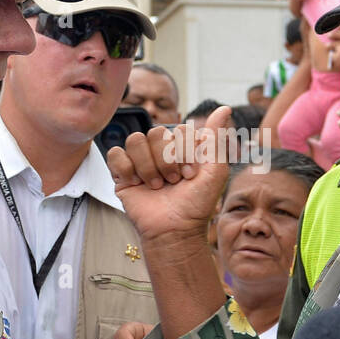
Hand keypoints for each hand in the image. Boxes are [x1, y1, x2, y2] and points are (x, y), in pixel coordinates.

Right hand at [106, 106, 233, 244]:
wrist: (174, 230)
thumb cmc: (197, 204)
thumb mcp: (215, 170)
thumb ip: (216, 138)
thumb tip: (224, 108)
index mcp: (182, 147)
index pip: (179, 129)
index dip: (184, 151)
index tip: (191, 175)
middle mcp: (160, 151)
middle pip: (155, 132)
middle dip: (166, 161)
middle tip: (173, 182)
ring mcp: (140, 161)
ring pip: (135, 140)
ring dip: (148, 166)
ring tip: (156, 186)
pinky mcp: (122, 173)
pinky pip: (115, 153)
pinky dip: (126, 169)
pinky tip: (136, 184)